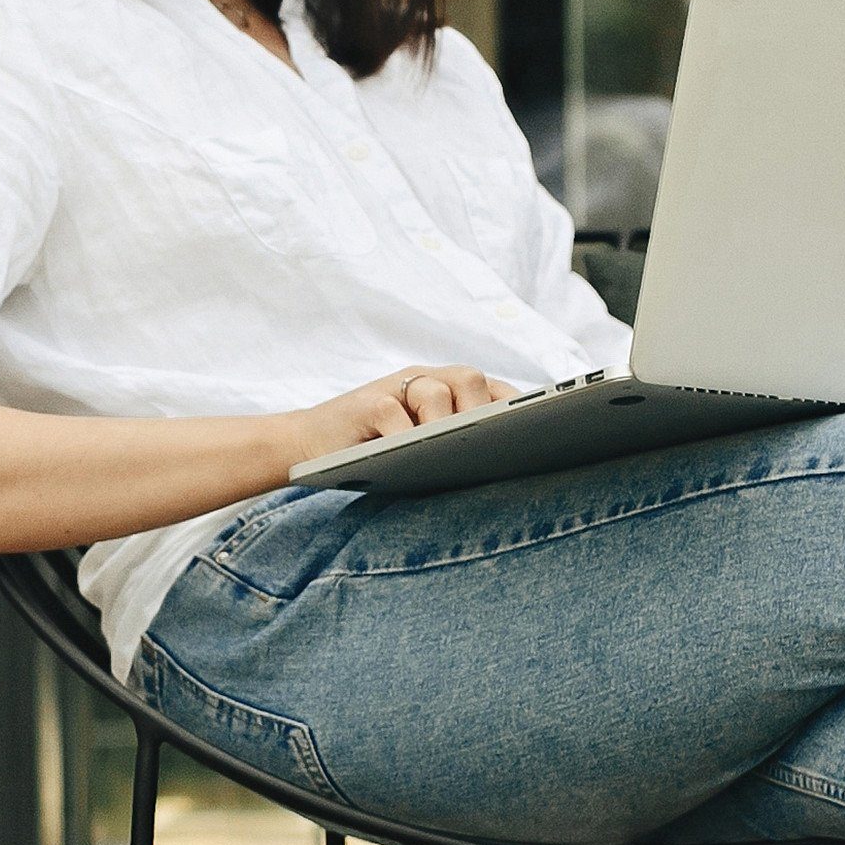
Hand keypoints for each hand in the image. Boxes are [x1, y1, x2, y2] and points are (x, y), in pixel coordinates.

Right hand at [278, 365, 520, 473]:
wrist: (304, 447)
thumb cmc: (370, 454)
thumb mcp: (419, 448)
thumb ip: (454, 445)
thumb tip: (507, 466)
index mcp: (442, 390)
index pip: (490, 388)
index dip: (518, 406)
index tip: (541, 430)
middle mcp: (420, 381)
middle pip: (469, 378)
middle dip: (486, 411)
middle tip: (495, 444)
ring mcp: (391, 388)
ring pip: (436, 390)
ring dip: (448, 424)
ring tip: (456, 453)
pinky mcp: (364, 404)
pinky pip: (393, 413)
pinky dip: (406, 436)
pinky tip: (412, 458)